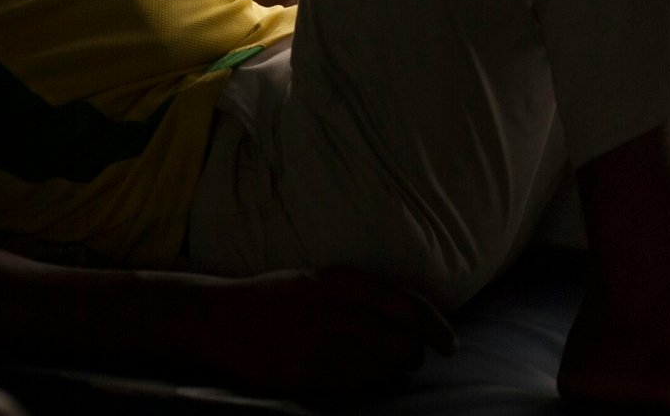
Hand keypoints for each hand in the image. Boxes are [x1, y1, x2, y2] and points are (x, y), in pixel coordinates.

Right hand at [204, 266, 457, 399]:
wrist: (220, 318)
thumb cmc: (275, 298)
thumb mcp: (320, 280)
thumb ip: (362, 294)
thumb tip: (411, 317)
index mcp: (344, 281)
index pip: (409, 306)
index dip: (437, 329)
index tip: (450, 345)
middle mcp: (337, 310)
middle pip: (403, 344)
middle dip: (414, 357)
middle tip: (409, 360)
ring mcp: (322, 345)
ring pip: (384, 372)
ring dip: (394, 377)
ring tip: (387, 373)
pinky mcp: (307, 375)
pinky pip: (358, 390)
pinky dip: (370, 390)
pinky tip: (365, 384)